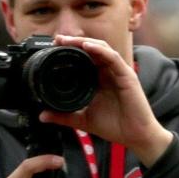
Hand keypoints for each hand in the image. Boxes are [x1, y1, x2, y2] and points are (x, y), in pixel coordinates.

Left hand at [40, 36, 172, 165]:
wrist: (136, 138)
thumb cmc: (115, 127)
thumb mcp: (83, 121)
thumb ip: (64, 117)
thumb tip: (42, 116)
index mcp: (99, 80)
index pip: (84, 59)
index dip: (69, 51)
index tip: (52, 48)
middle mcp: (109, 73)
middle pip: (91, 50)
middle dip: (74, 42)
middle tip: (56, 39)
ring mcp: (119, 73)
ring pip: (101, 49)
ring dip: (84, 42)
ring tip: (68, 40)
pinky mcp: (127, 76)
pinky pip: (113, 58)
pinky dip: (100, 50)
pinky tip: (87, 46)